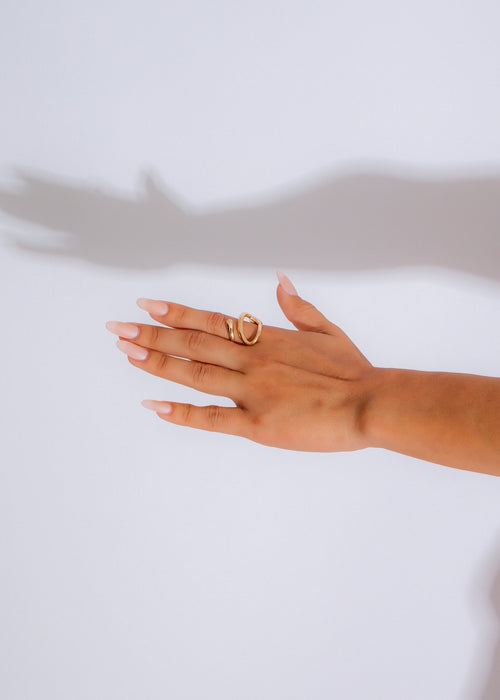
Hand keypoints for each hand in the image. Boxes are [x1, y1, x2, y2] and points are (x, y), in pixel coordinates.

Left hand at [105, 273, 376, 451]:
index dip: (176, 314)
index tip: (146, 306)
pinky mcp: (256, 425)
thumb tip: (280, 281)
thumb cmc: (352, 371)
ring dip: (159, 364)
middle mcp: (252, 361)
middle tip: (119, 329)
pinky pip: (211, 418)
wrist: (370, 404)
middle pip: (192, 344)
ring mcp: (251, 393)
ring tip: (128, 355)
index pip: (211, 321)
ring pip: (195, 375)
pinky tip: (155, 406)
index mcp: (267, 339)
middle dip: (152, 336)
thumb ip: (298, 307)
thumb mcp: (327, 331)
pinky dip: (181, 413)